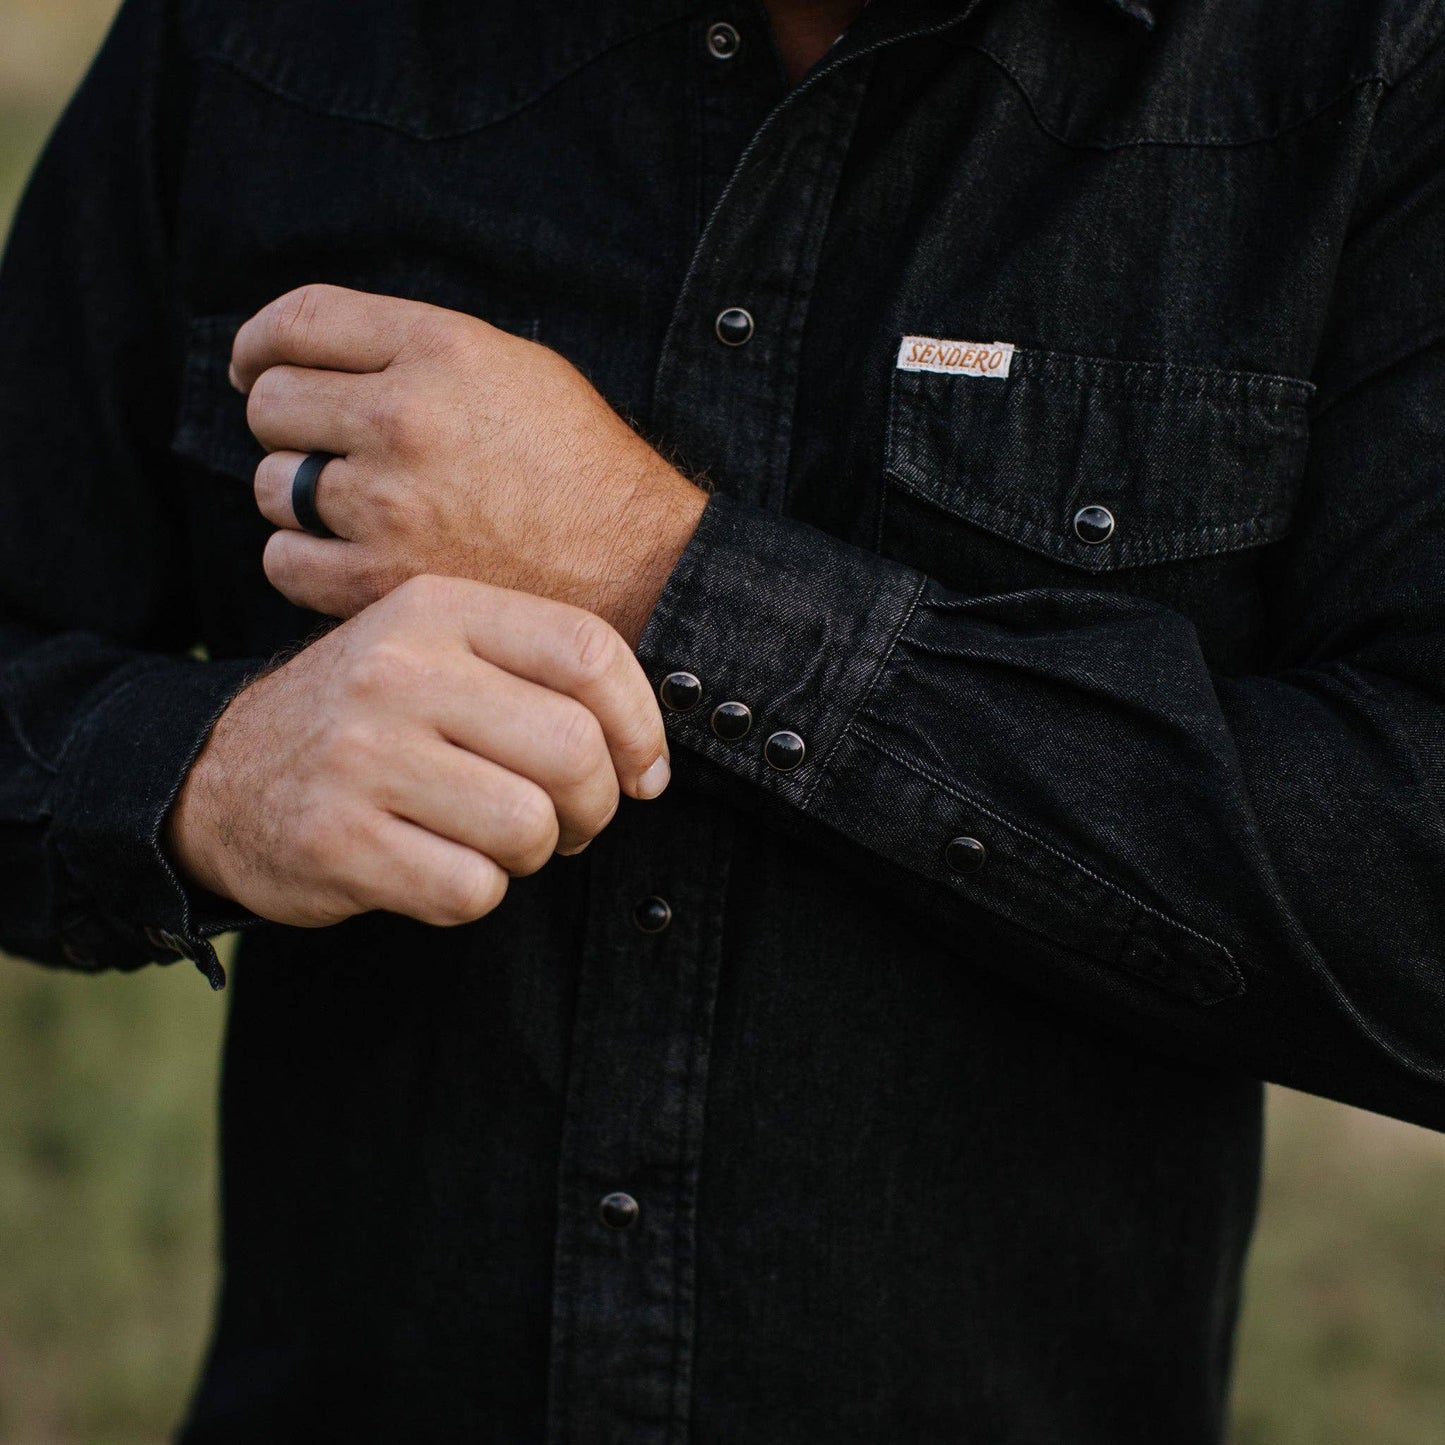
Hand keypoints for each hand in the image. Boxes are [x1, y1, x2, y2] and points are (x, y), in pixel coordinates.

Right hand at [166, 575, 669, 927]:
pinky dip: (474, 892)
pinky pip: (470, 890)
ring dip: (531, 852)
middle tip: (568, 820)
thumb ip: (535, 674)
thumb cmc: (366, 719)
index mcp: (435, 608)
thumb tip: (648, 758)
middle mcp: (397, 669)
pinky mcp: (336, 840)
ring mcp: (361, 755)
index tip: (642, 771)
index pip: (588, 652)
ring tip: (495, 840)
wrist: (221, 775)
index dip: (642, 724)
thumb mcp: (434, 653)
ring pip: (528, 827)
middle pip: (572, 749)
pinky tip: (438, 866)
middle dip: (593, 804)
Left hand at [232, 284, 707, 645]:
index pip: (299, 321)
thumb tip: (322, 356)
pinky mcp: (384, 580)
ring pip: (272, 484)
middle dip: (289, 424)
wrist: (641, 566)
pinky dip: (303, 559)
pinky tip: (342, 557)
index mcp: (441, 349)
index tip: (255, 365)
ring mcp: (391, 503)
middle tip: (324, 449)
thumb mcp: (519, 368)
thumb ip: (420, 351)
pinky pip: (285, 560)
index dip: (260, 343)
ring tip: (350, 510)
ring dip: (298, 496)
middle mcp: (406, 417)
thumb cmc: (582, 468)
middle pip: (272, 404)